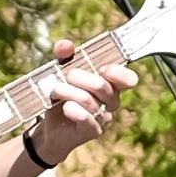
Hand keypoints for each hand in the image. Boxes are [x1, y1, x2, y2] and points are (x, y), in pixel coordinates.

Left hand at [24, 40, 130, 166]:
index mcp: (110, 83)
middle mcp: (111, 100)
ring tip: (55, 90)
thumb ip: (64, 56)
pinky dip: (75, 111)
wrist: (50, 127)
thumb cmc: (61, 96)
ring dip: (68, 92)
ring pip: (90, 100)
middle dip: (80, 77)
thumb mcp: (60, 72)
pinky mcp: (93, 131)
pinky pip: (88, 119)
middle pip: (102, 85)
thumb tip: (65, 45)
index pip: (125, 78)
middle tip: (66, 77)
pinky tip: (66, 107)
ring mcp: (104, 117)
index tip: (104, 69)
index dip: (119, 73)